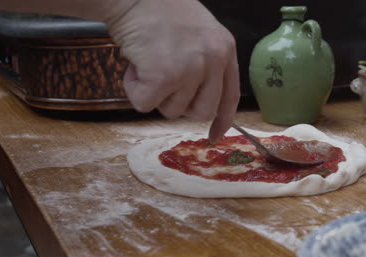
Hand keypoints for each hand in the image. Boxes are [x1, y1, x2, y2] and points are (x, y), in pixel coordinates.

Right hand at [106, 0, 240, 143]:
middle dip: (180, 104)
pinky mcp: (166, 76)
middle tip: (164, 82)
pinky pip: (146, 105)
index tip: (214, 135)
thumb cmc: (159, 11)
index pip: (231, 96)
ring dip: (155, 94)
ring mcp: (192, 68)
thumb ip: (205, 64)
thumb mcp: (199, 34)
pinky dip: (134, 91)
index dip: (222, 120)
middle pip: (202, 112)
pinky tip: (134, 66)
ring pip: (172, 111)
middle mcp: (214, 60)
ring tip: (147, 63)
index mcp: (225, 50)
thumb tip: (196, 101)